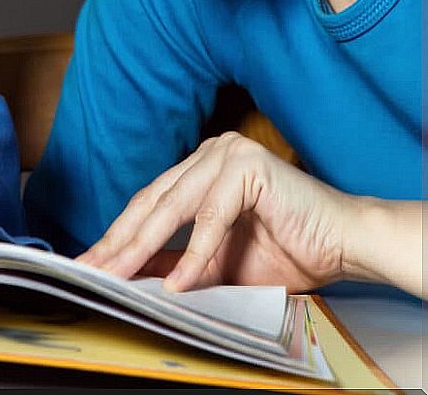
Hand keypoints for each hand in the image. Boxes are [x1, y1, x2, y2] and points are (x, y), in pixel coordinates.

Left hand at [76, 132, 351, 291]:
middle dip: (119, 242)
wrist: (346, 245)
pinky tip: (178, 284)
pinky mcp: (248, 165)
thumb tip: (130, 272)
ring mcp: (226, 153)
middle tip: (91, 270)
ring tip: (118, 276)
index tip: (89, 264)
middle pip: (152, 203)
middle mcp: (208, 153)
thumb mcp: (216, 264)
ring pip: (173, 207)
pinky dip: (195, 254)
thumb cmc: (287, 252)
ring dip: (142, 246)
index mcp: (198, 168)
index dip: (117, 236)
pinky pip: (211, 216)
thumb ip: (176, 262)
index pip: (147, 204)